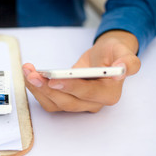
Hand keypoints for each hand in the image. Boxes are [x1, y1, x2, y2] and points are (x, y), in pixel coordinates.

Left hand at [22, 30, 140, 112]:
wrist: (103, 58)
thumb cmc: (112, 54)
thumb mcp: (123, 51)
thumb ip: (128, 61)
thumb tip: (121, 71)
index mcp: (109, 94)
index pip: (88, 94)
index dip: (70, 88)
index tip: (53, 80)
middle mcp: (92, 104)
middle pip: (67, 102)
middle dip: (47, 89)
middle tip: (32, 75)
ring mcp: (77, 104)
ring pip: (54, 104)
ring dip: (37, 90)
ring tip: (27, 72)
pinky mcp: (65, 100)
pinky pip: (48, 100)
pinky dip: (36, 89)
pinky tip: (29, 75)